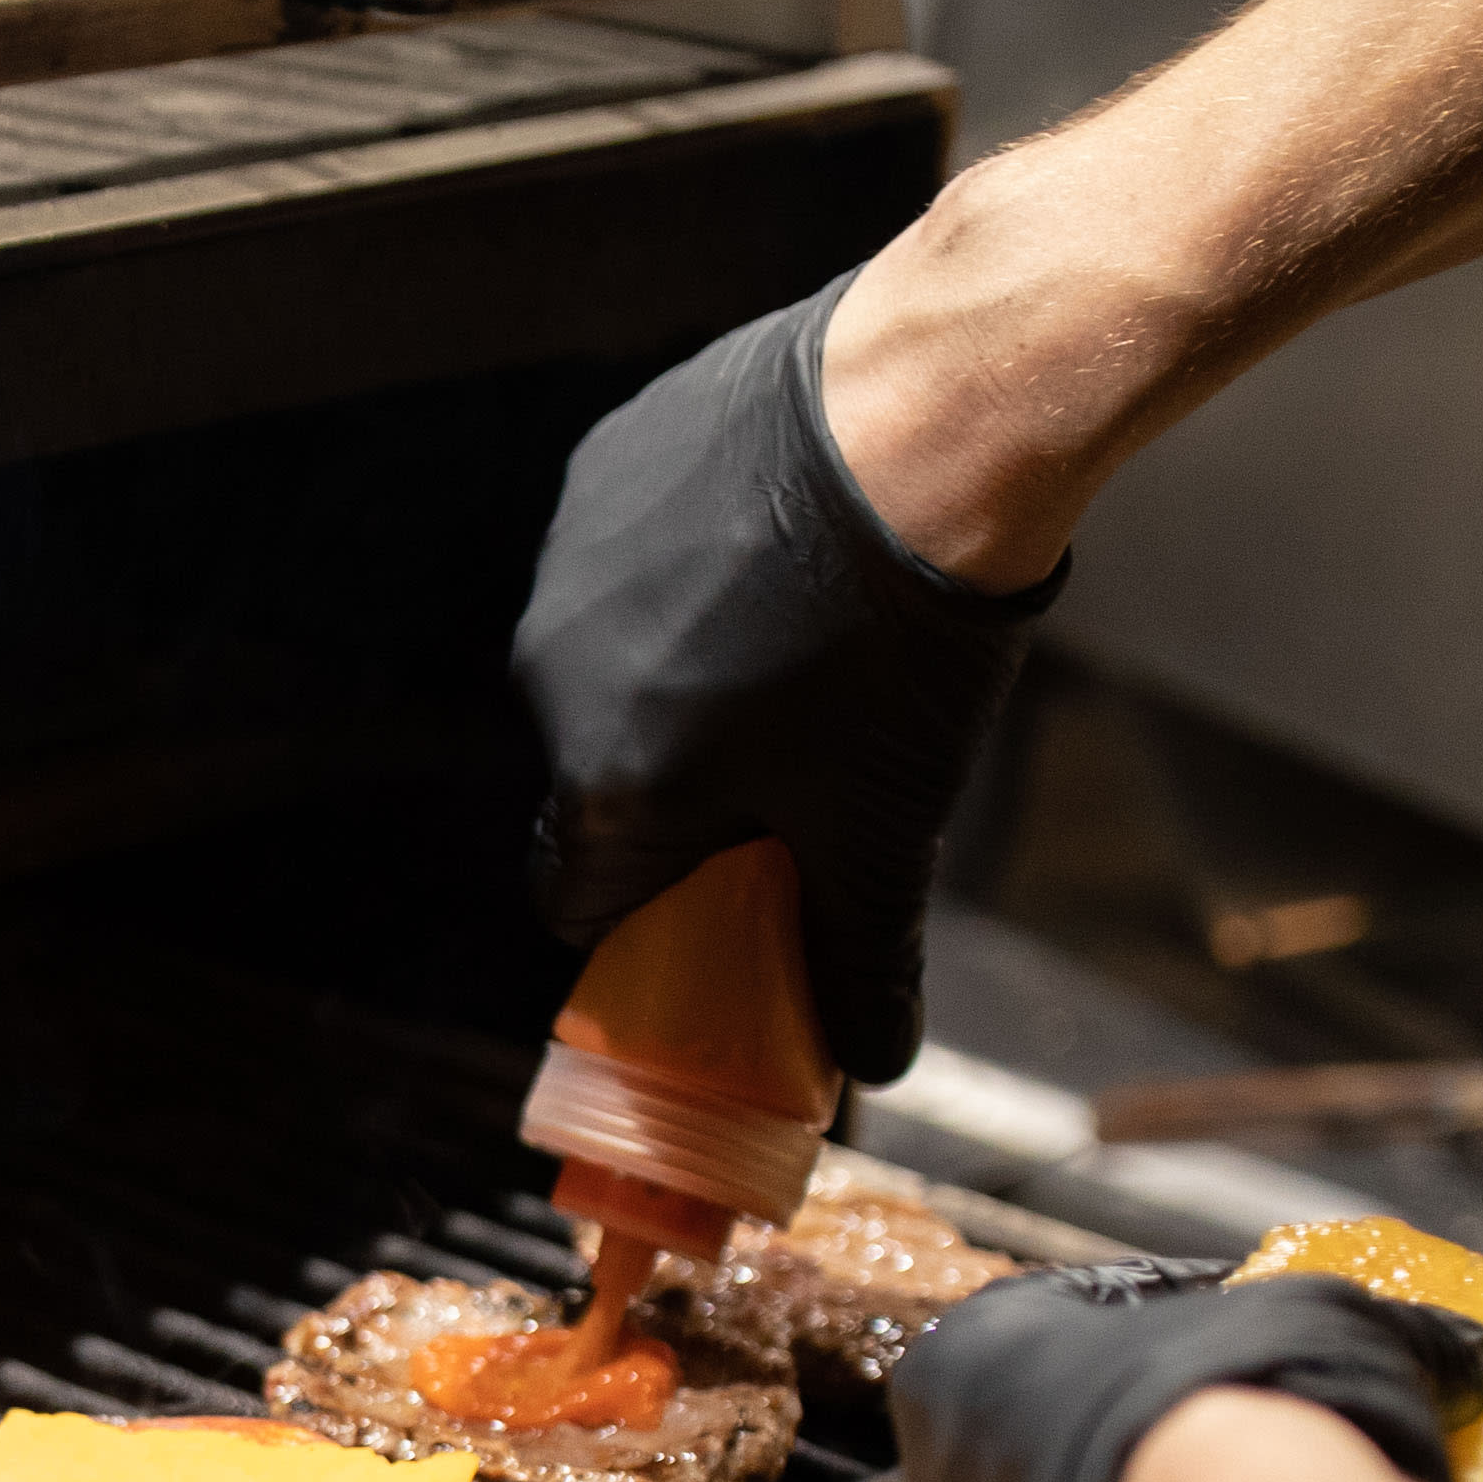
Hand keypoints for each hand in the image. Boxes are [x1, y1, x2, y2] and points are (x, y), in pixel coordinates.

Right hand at [513, 269, 1065, 1086]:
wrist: (929, 422)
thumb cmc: (900, 642)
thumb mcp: (890, 828)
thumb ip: (862, 960)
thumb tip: (872, 1059)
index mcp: (604, 789)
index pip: (578, 900)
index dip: (653, 914)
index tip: (725, 895)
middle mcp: (553, 677)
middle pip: (601, 774)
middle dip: (684, 783)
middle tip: (802, 762)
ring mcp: (571, 562)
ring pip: (614, 655)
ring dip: (687, 669)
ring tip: (811, 636)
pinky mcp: (607, 465)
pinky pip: (632, 550)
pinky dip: (693, 563)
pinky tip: (786, 545)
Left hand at [888, 1268, 1482, 1481]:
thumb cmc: (1250, 1417)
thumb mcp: (1327, 1313)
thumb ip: (1376, 1321)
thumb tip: (1456, 1353)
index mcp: (966, 1364)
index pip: (1086, 1316)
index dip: (1195, 1319)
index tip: (1269, 1341)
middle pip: (1084, 1452)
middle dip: (1181, 1452)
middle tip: (1289, 1450)